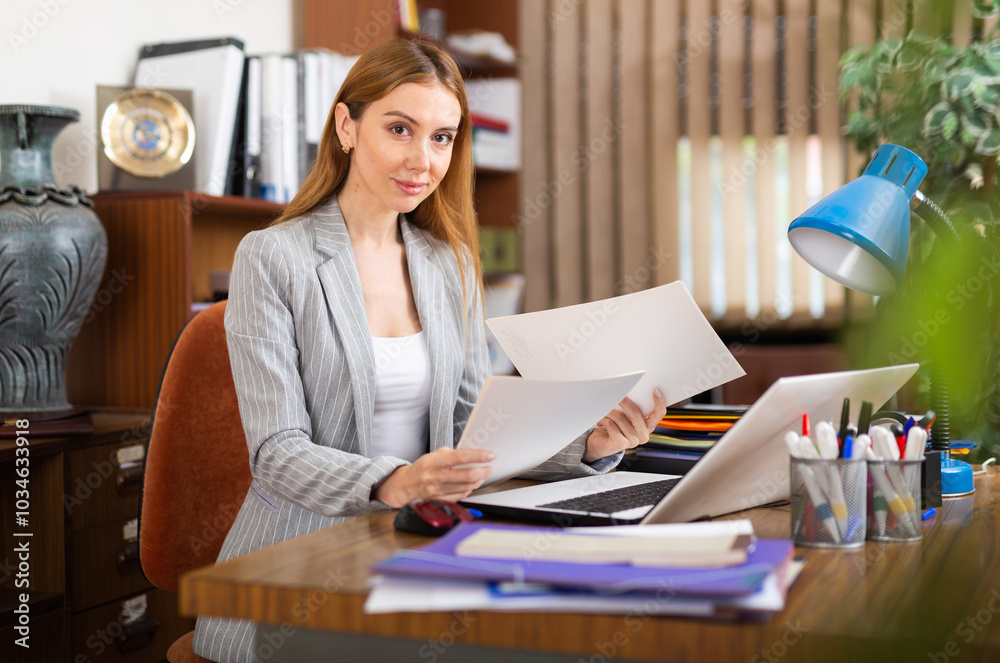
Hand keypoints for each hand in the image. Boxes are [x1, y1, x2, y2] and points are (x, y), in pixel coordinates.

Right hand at [373, 447, 494, 507]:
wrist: (406, 484)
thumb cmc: (422, 468)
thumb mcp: (433, 455)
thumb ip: (450, 453)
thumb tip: (469, 454)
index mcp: (434, 462)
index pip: (460, 457)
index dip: (478, 456)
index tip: (489, 455)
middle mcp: (436, 477)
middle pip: (466, 475)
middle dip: (482, 471)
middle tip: (489, 468)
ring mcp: (438, 490)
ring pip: (466, 487)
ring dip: (478, 481)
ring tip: (482, 475)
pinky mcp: (441, 500)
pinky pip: (461, 496)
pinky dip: (469, 490)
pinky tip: (472, 484)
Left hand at [583, 389, 666, 463]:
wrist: (600, 444)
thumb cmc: (613, 426)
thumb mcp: (624, 416)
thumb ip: (630, 408)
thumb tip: (627, 391)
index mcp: (648, 426)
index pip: (659, 414)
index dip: (659, 403)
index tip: (655, 390)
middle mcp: (643, 434)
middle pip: (637, 413)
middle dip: (625, 401)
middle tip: (615, 393)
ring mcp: (633, 441)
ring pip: (620, 417)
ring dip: (609, 411)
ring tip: (603, 409)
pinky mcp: (621, 444)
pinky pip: (612, 425)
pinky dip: (604, 420)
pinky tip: (600, 421)